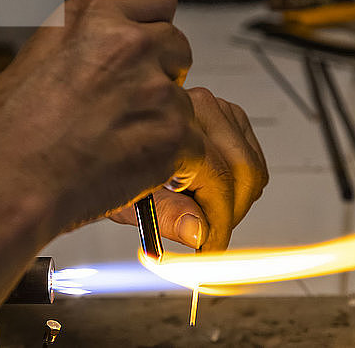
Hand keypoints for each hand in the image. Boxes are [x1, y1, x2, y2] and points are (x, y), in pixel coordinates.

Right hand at [0, 0, 202, 233]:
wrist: (7, 185)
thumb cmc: (6, 132)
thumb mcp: (38, 55)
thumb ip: (85, 34)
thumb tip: (110, 29)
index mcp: (98, 20)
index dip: (152, 21)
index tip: (148, 39)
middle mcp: (132, 48)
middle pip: (177, 47)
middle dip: (161, 73)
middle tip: (131, 103)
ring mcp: (157, 93)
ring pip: (186, 100)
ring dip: (165, 120)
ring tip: (123, 143)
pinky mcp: (173, 137)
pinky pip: (195, 142)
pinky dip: (176, 158)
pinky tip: (138, 164)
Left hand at [108, 87, 268, 250]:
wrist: (102, 134)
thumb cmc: (105, 163)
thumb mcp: (127, 196)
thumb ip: (166, 214)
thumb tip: (198, 232)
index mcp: (175, 125)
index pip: (220, 182)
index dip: (220, 224)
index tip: (211, 248)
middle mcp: (199, 108)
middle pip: (245, 171)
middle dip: (232, 211)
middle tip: (209, 234)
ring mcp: (215, 107)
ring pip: (252, 163)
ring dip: (235, 195)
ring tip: (200, 209)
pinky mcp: (225, 113)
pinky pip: (251, 152)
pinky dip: (237, 177)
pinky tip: (206, 187)